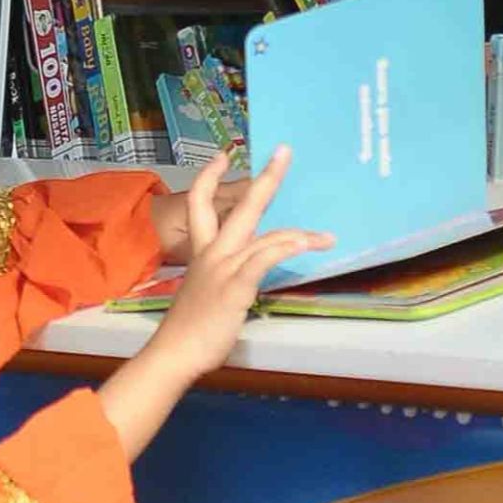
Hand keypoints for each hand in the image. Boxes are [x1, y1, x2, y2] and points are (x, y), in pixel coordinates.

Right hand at [151, 148, 333, 382]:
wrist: (174, 351)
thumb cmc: (189, 327)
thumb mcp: (203, 289)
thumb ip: (222, 274)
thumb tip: (244, 268)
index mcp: (203, 251)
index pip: (200, 204)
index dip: (209, 177)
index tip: (224, 155)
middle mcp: (214, 253)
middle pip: (241, 205)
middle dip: (266, 178)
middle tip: (284, 151)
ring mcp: (224, 268)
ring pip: (264, 236)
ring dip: (299, 234)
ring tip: (327, 237)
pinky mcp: (235, 287)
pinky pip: (262, 260)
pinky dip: (285, 248)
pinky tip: (305, 243)